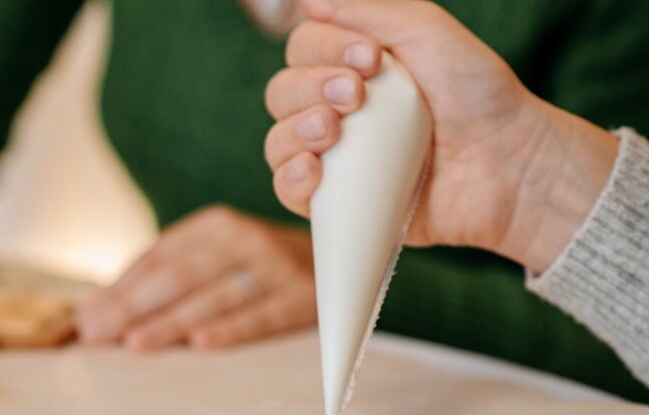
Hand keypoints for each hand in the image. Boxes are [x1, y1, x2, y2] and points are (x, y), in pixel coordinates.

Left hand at [76, 206, 316, 351]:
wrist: (345, 255)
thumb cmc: (259, 265)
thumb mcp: (215, 256)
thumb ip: (162, 276)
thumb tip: (99, 308)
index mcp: (214, 225)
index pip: (158, 257)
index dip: (120, 288)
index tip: (86, 316)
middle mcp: (243, 239)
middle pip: (179, 275)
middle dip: (132, 306)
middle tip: (97, 331)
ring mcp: (276, 266)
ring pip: (214, 296)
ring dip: (171, 321)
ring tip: (134, 342)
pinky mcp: (304, 296)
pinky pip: (262, 315)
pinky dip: (231, 328)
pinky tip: (200, 344)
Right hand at [264, 0, 618, 271]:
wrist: (509, 164)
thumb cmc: (477, 95)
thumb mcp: (427, 32)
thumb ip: (368, 10)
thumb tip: (306, 0)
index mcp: (353, 67)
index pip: (303, 49)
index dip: (323, 49)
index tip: (370, 59)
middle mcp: (338, 110)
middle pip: (283, 93)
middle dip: (310, 88)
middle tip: (356, 95)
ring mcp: (336, 158)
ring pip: (278, 141)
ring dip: (295, 130)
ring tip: (332, 131)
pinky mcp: (340, 202)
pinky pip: (289, 191)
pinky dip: (290, 178)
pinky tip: (313, 170)